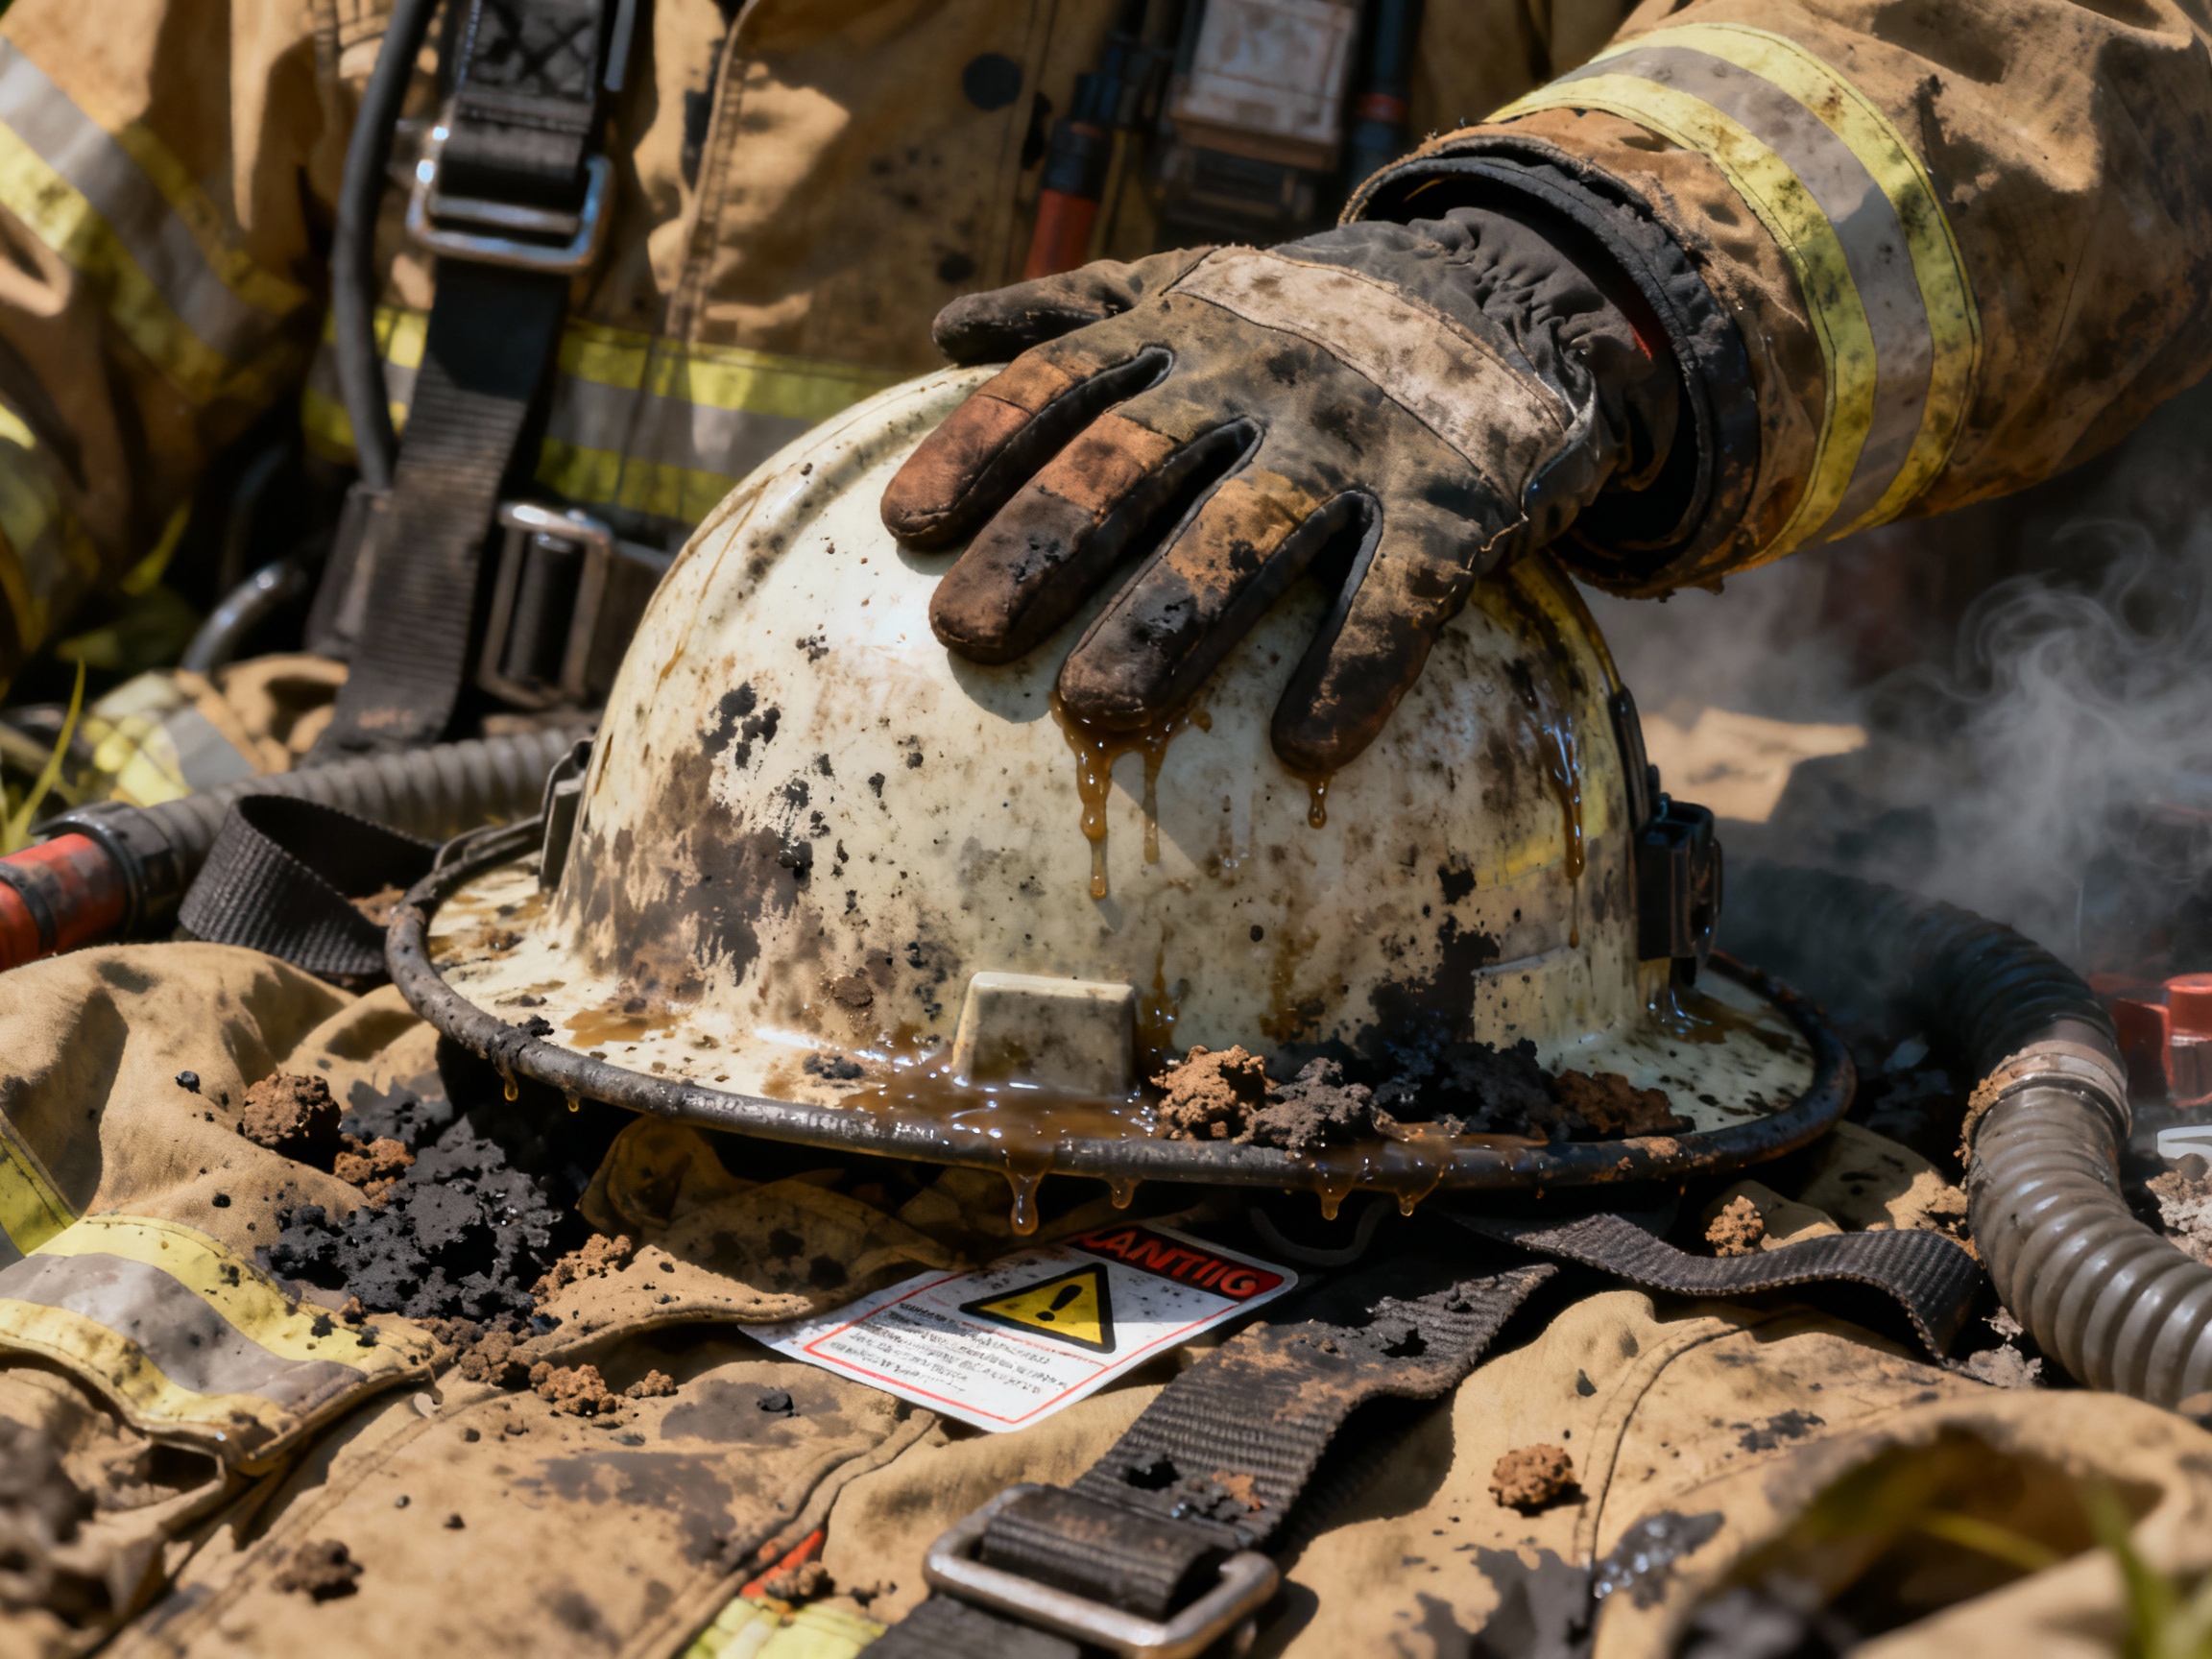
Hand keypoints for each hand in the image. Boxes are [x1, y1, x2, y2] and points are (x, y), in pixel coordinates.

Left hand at [881, 211, 1676, 773]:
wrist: (1519, 293)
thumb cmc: (1318, 320)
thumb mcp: (1204, 288)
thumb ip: (1082, 313)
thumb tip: (947, 331)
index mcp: (1189, 328)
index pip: (1063, 383)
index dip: (980, 447)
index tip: (906, 525)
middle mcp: (1261, 376)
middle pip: (1134, 462)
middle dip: (1043, 543)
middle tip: (964, 633)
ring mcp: (1358, 439)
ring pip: (1250, 531)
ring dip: (1171, 619)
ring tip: (1096, 708)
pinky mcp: (1456, 502)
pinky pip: (1400, 593)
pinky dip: (1357, 664)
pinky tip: (1306, 744)